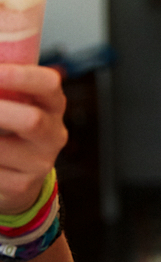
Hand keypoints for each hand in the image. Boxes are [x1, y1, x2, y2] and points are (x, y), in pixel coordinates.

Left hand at [0, 64, 66, 214]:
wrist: (16, 179)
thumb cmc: (9, 130)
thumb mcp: (14, 103)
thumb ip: (5, 86)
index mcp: (52, 106)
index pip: (49, 84)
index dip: (21, 75)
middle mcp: (53, 134)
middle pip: (31, 120)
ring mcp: (40, 162)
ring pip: (0, 148)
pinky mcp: (21, 185)